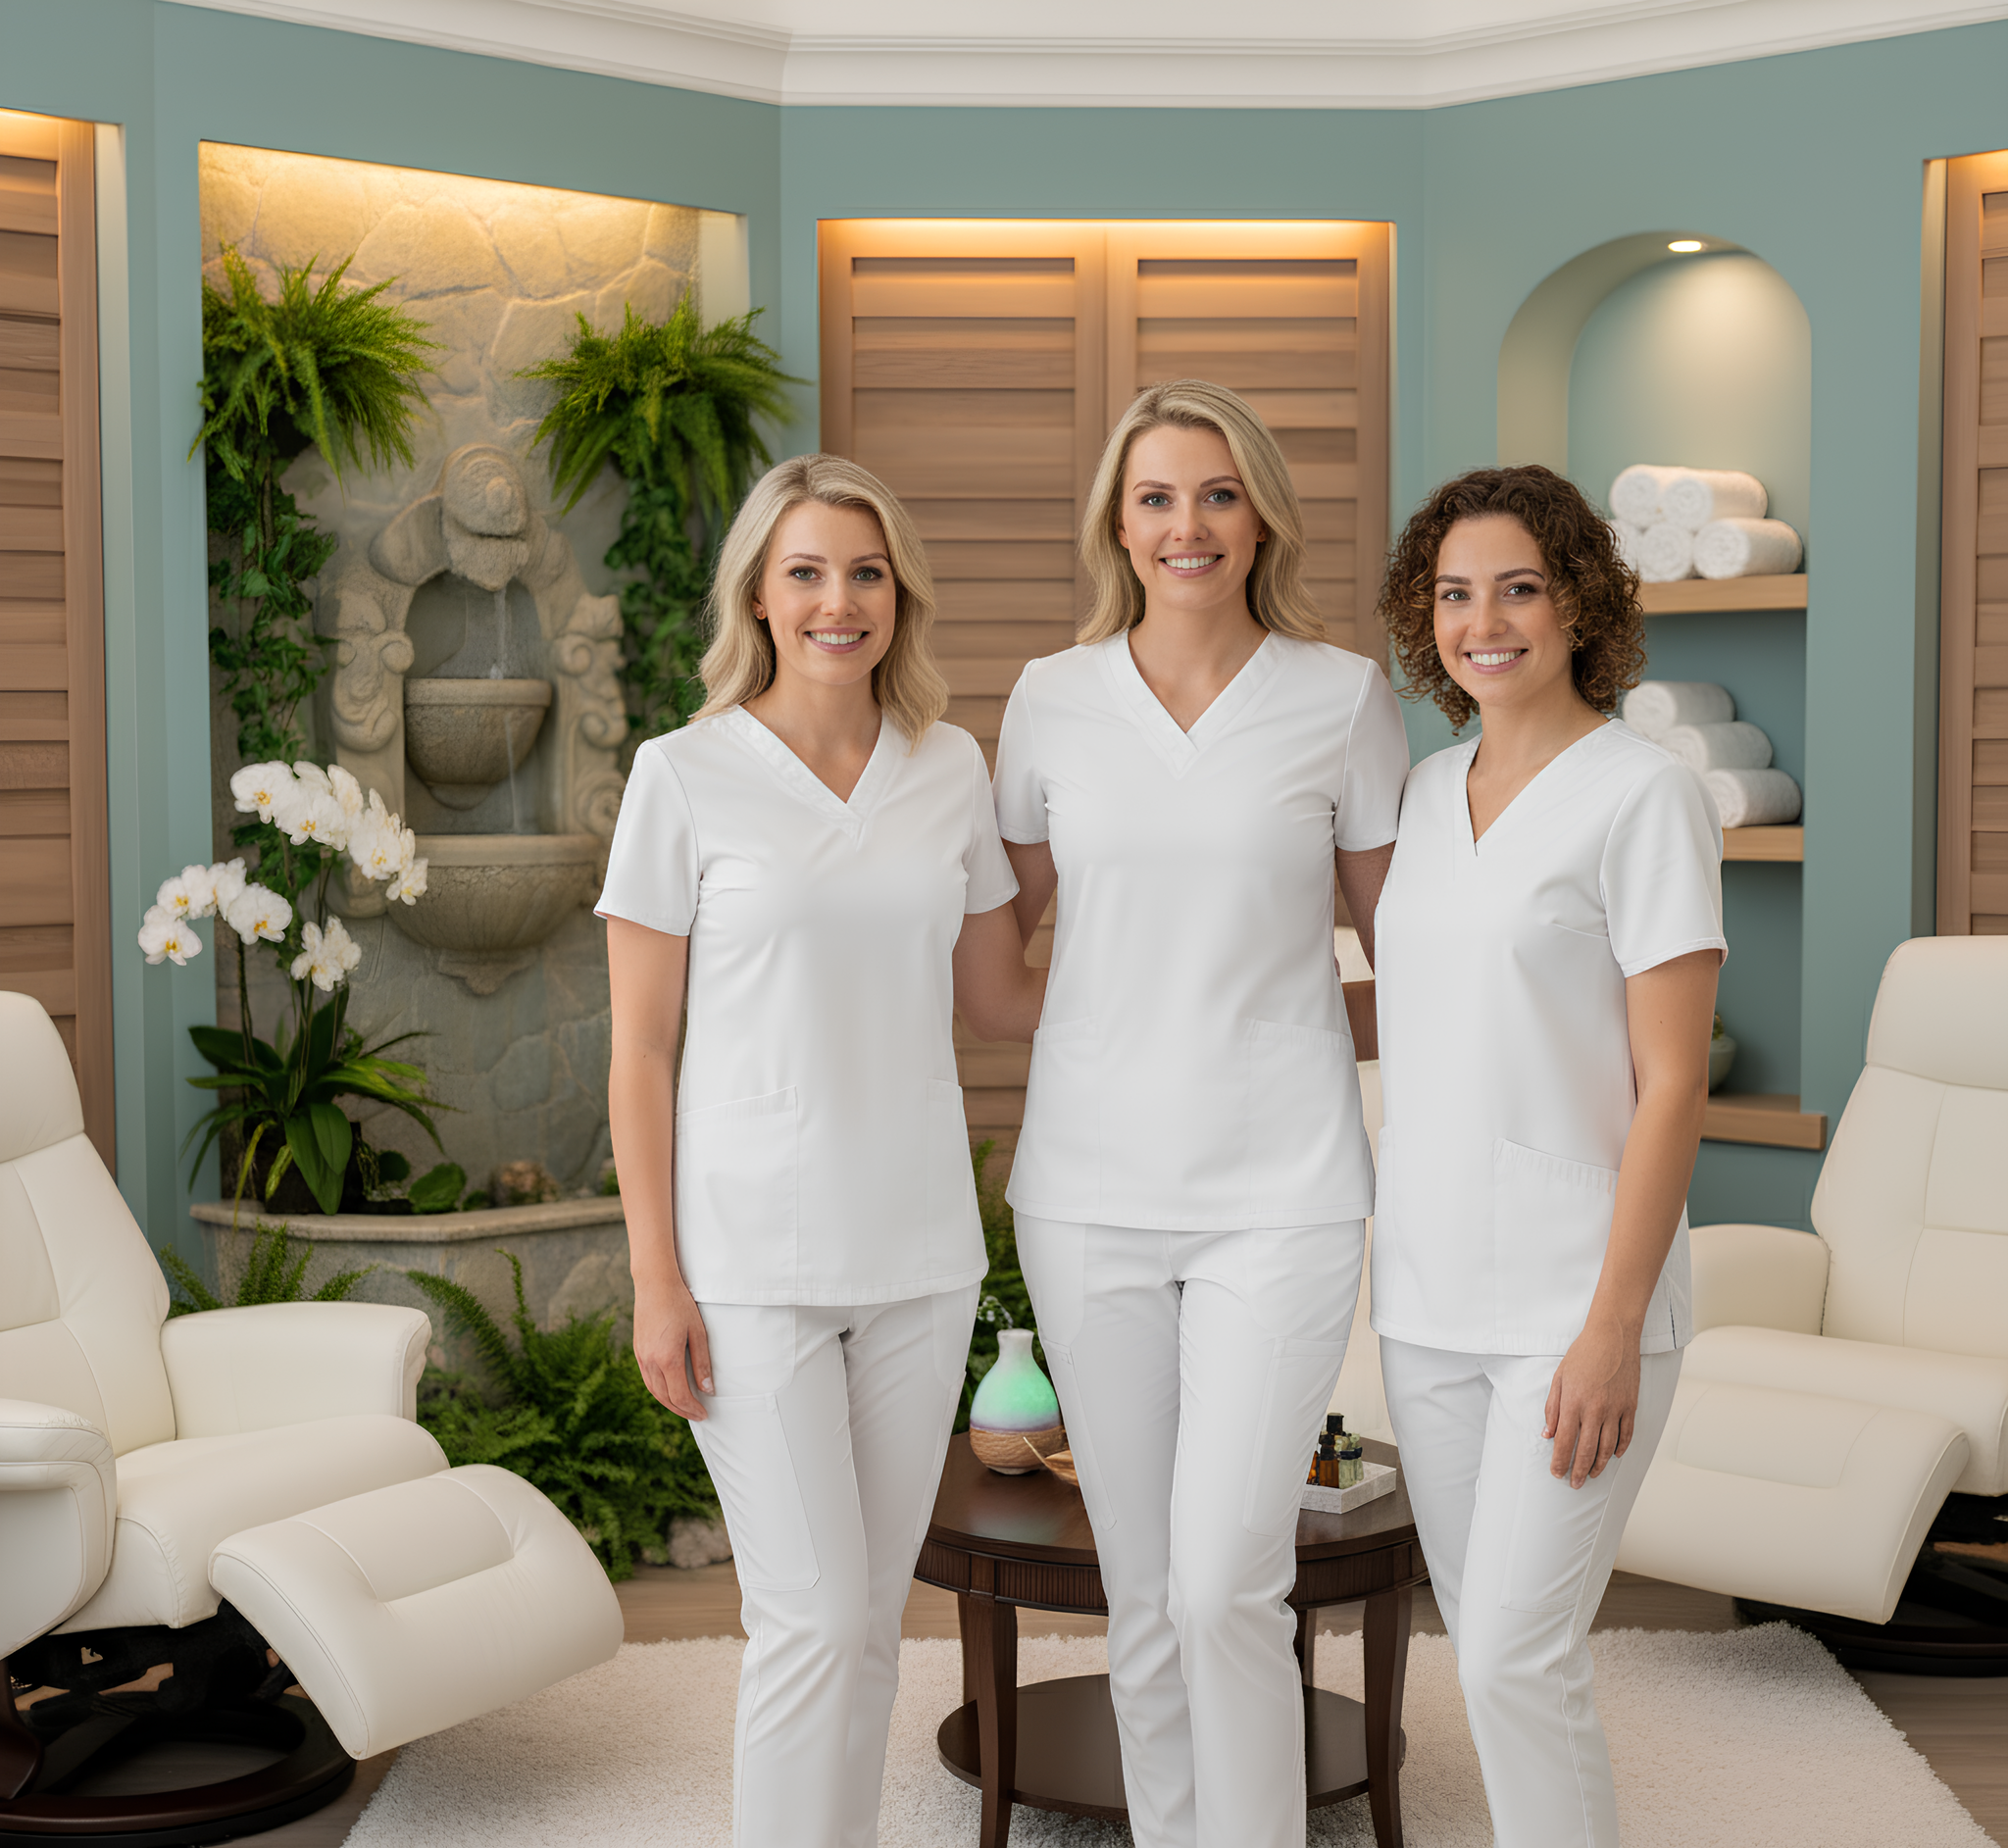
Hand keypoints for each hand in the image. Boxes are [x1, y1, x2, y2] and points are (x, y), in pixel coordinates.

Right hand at [634, 1280, 713, 1420]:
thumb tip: (708, 1389)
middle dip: (682, 1410)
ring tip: (685, 1407)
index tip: (704, 1414)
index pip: (680, 1395)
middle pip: (665, 1398)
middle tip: (697, 1415)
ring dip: (669, 1403)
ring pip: (654, 1391)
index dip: (692, 1409)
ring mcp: (641, 1357)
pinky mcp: (638, 1351)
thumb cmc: (680, 1304)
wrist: (654, 1284)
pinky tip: (669, 1390)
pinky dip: (659, 1390)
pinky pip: (647, 1379)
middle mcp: (651, 1361)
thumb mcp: (698, 1332)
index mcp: (668, 1358)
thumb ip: (702, 1363)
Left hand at [1543, 1317, 1639, 1488]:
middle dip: (1578, 1471)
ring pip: (1608, 1448)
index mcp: (1573, 1402)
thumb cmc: (1583, 1354)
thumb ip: (1552, 1408)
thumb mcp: (1559, 1378)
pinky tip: (1613, 1456)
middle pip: (1586, 1450)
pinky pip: (1626, 1435)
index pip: (1565, 1441)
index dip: (1560, 1461)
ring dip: (1598, 1465)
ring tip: (1591, 1474)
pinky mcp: (1631, 1406)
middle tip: (1574, 1483)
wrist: (1612, 1336)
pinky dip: (1620, 1449)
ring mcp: (1615, 1409)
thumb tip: (1548, 1434)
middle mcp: (1595, 1410)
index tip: (1557, 1473)